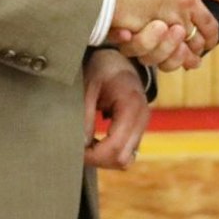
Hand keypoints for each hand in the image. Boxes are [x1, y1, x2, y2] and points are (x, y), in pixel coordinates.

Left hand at [83, 49, 149, 168]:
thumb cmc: (102, 68)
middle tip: (77, 150)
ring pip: (125, 160)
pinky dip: (110, 154)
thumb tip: (81, 145)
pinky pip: (126, 152)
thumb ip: (85, 115)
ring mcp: (143, 125)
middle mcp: (142, 118)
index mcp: (131, 105)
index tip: (75, 151)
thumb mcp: (89, 85)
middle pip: (122, 159)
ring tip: (85, 146)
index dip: (93, 155)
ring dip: (104, 159)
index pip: (114, 146)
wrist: (119, 59)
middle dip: (97, 159)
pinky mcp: (139, 129)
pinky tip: (95, 143)